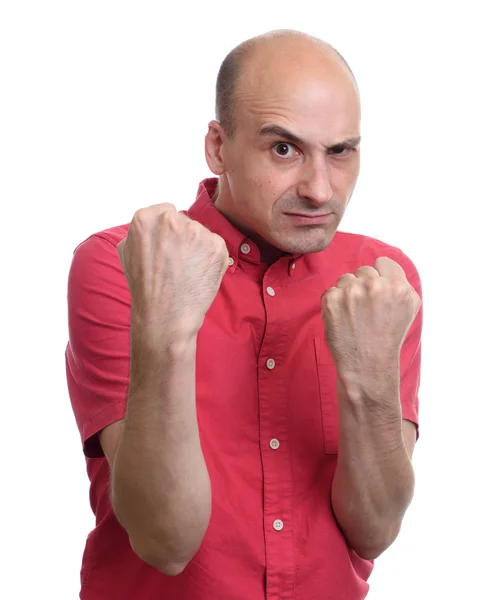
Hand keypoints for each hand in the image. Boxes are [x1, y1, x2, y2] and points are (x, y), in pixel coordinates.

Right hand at [118, 203, 228, 337]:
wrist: (165, 314)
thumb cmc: (144, 286)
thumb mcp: (126, 251)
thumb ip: (140, 231)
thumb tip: (153, 225)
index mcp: (146, 218)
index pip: (165, 212)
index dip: (167, 231)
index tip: (168, 246)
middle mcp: (171, 219)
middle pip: (184, 221)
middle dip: (183, 238)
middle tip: (177, 262)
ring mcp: (196, 231)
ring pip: (200, 233)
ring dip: (197, 247)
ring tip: (187, 270)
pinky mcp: (216, 245)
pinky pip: (215, 246)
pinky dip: (211, 258)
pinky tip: (199, 273)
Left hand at [321, 256, 420, 384]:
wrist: (367, 365)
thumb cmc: (388, 336)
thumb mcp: (409, 306)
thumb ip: (400, 281)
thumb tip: (383, 264)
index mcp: (398, 286)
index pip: (383, 262)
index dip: (381, 277)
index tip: (378, 294)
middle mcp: (375, 286)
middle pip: (364, 270)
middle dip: (364, 286)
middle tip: (367, 310)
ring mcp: (351, 292)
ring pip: (345, 279)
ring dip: (348, 293)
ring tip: (355, 316)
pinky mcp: (331, 300)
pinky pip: (331, 291)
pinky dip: (334, 304)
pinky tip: (343, 320)